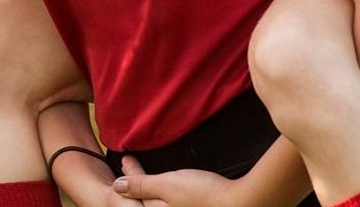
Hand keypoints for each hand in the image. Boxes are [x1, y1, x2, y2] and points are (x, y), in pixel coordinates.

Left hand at [114, 156, 243, 206]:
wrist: (243, 203)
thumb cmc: (204, 195)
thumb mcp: (167, 185)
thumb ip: (141, 186)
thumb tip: (116, 186)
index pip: (135, 196)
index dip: (130, 174)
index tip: (126, 157)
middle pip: (147, 201)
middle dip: (138, 184)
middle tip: (132, 164)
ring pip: (161, 203)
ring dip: (152, 188)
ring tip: (147, 174)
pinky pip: (175, 204)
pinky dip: (168, 194)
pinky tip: (173, 187)